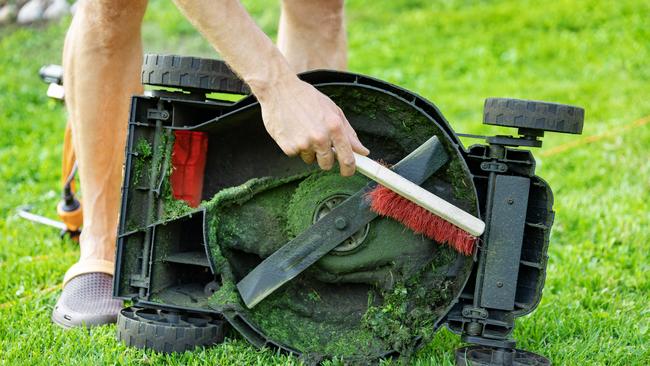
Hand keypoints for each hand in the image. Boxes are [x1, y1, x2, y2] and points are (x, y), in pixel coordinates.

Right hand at [255, 75, 369, 175]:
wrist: (279, 90)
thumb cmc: (308, 98)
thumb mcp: (333, 111)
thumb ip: (349, 133)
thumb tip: (363, 151)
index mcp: (335, 127)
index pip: (347, 158)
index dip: (349, 169)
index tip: (347, 171)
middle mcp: (320, 137)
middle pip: (327, 164)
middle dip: (326, 158)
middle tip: (319, 144)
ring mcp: (303, 144)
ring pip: (310, 159)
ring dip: (309, 150)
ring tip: (303, 130)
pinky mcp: (288, 147)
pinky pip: (296, 155)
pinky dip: (295, 146)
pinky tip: (292, 130)